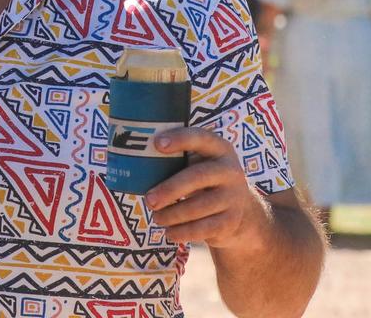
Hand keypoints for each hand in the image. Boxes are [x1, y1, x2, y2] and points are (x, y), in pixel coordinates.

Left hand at [143, 127, 272, 249]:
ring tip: (156, 218)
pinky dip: (182, 232)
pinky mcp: (232, 221)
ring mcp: (234, 196)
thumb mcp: (197, 164)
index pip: (200, 137)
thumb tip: (130, 162)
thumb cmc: (202, 180)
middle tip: (149, 201)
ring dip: (172, 215)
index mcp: (218, 149)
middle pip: (197, 177)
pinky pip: (204, 228)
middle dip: (170, 189)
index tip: (157, 143)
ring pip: (199, 207)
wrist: (239, 212)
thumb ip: (175, 159)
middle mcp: (230, 170)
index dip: (180, 139)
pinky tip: (170, 233)